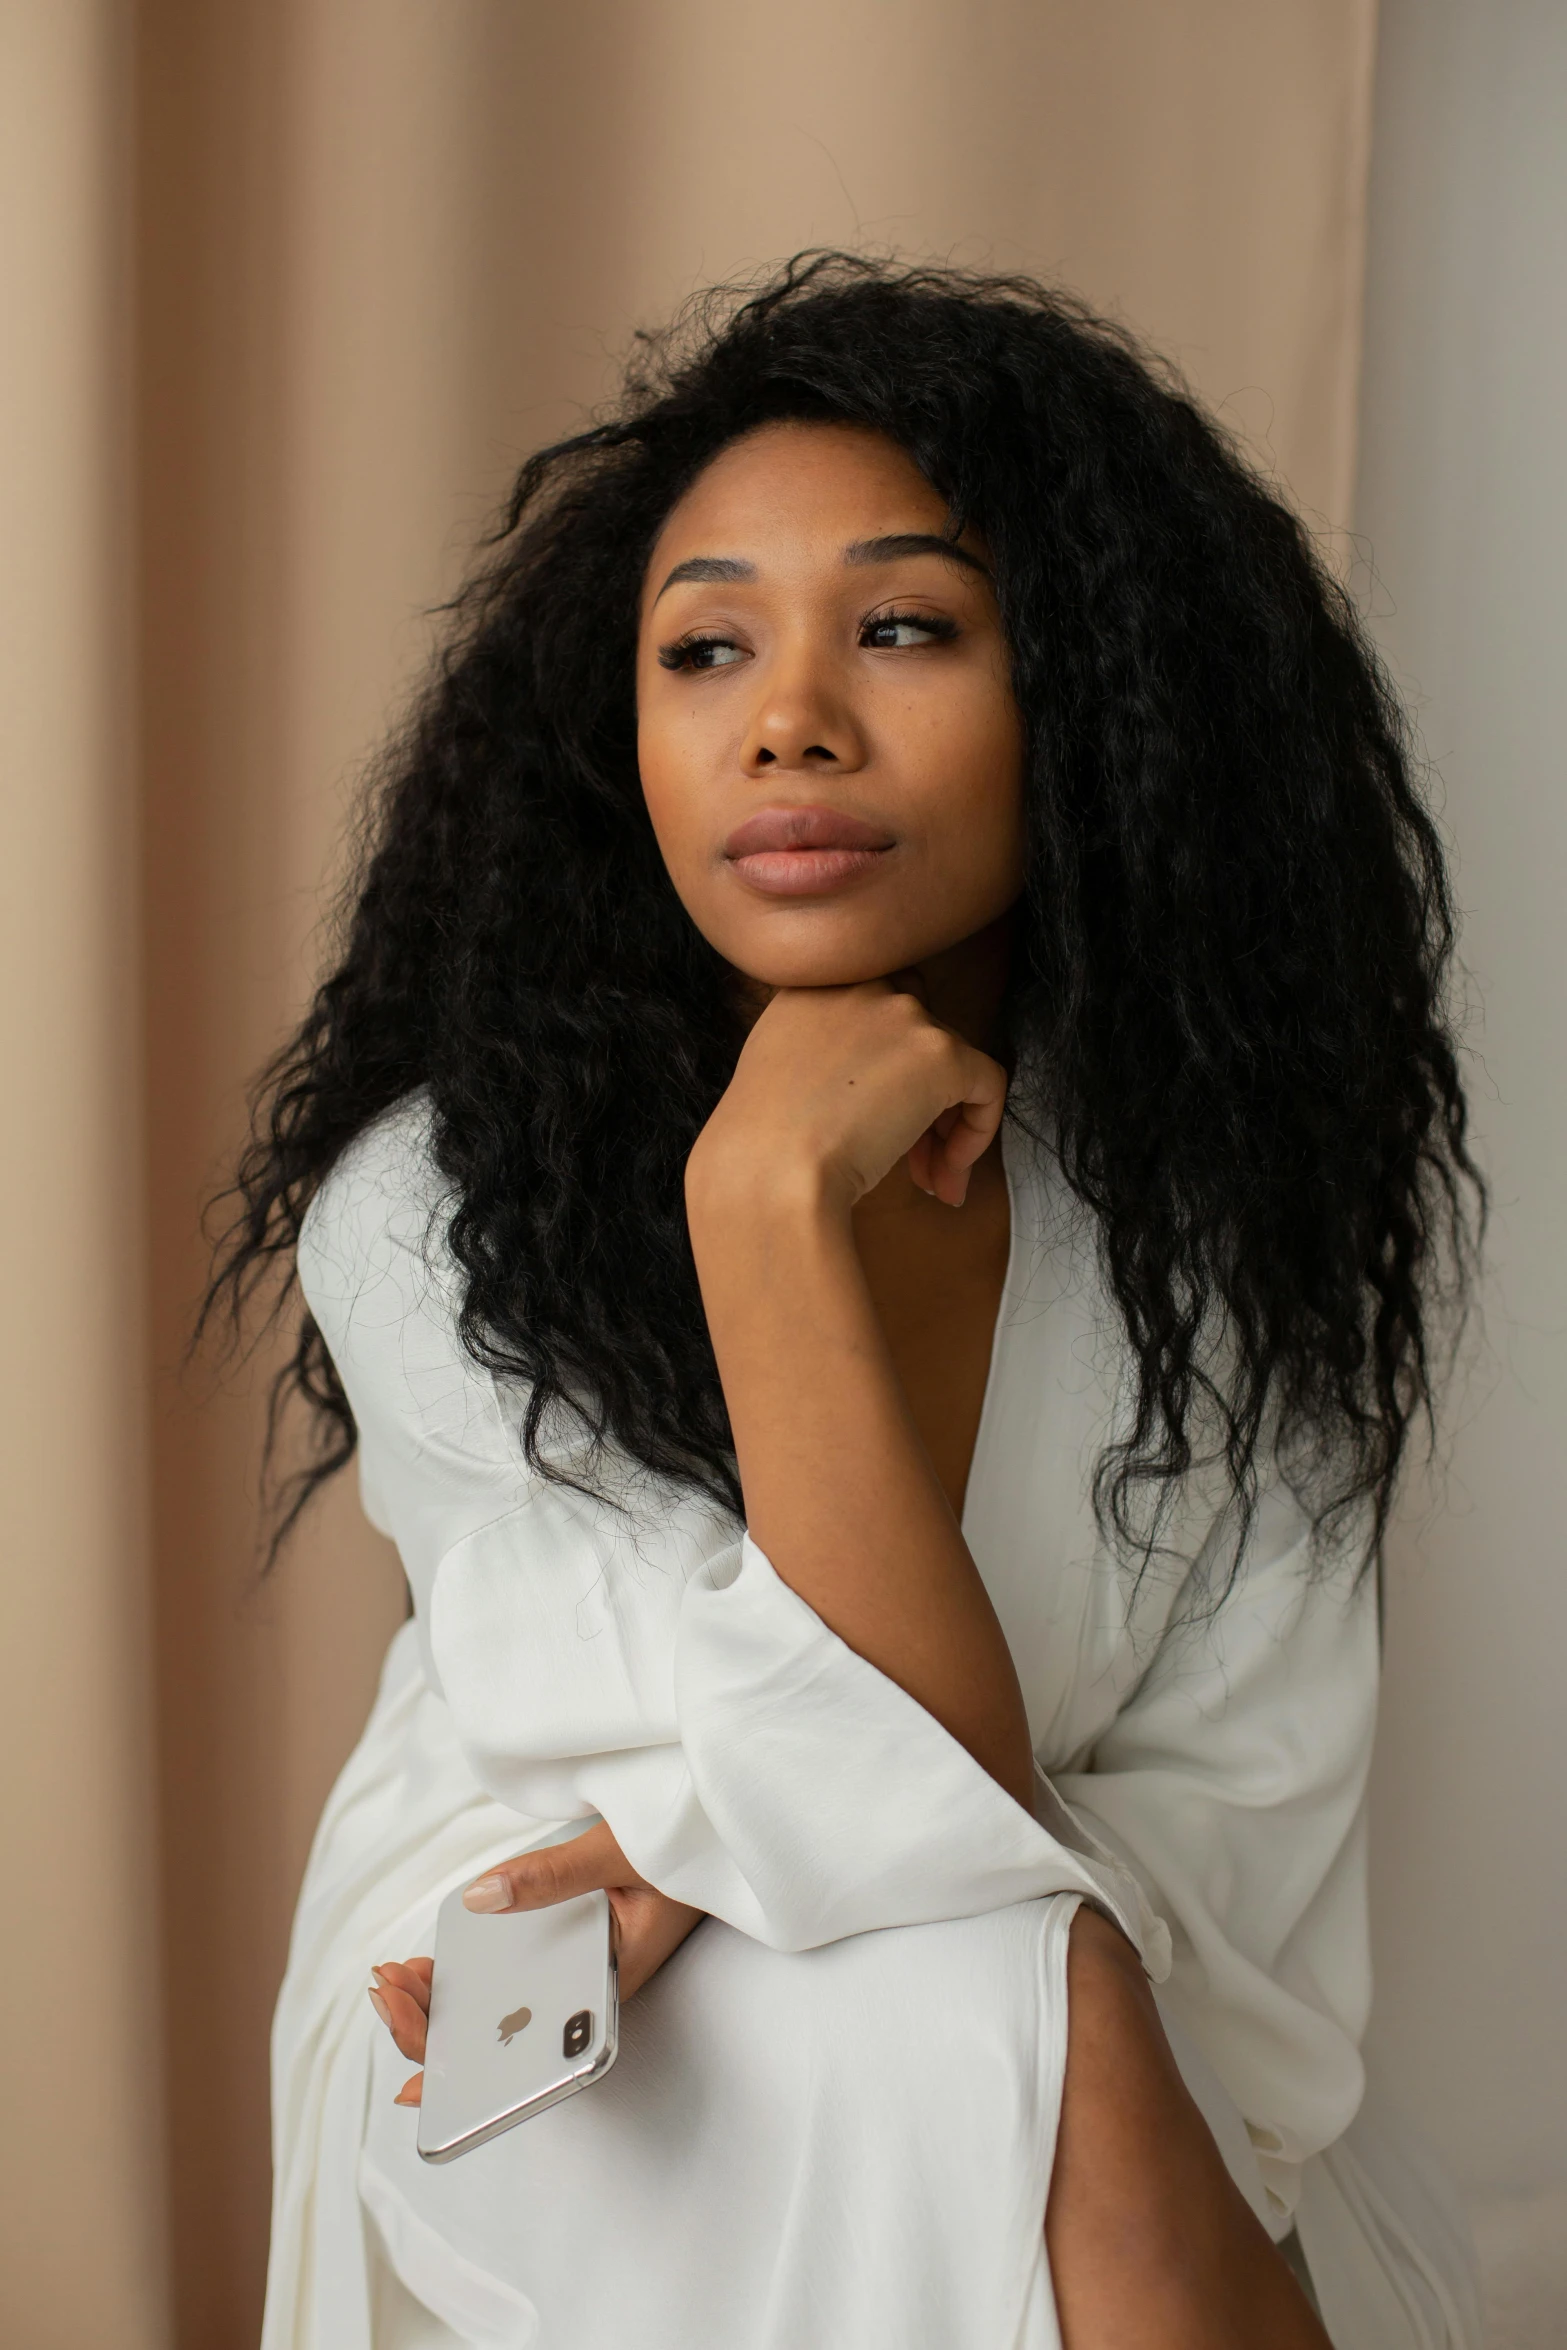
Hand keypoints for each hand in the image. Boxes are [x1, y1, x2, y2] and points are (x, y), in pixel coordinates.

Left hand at [367, 1820, 707, 2105]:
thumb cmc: (689, 1843)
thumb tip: (478, 1899)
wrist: (727, 1825)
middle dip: (432, 2028)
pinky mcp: (572, 1949)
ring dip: (440, 2005)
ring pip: (500, 2012)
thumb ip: (551, 1876)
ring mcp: (578, 1974)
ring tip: (392, 1979)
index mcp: (608, 1991)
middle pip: (502, 2038)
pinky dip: (464, 1978)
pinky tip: (425, 1968)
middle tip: (385, 1990)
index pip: (529, 2055)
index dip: (469, 2076)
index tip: (417, 2086)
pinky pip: (511, 1979)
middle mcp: (589, 1995)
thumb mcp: (618, 1853)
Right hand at [688, 976, 1006, 1217]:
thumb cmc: (760, 1147)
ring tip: (928, 1183)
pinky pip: (988, 1088)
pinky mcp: (941, 1054)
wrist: (767, 1173)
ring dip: (944, 1127)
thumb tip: (876, 1087)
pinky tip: (945, 1177)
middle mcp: (860, 986)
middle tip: (911, 1157)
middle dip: (921, 1094)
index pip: (876, 1011)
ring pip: (954, 1065)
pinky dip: (977, 1133)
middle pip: (919, 1032)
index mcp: (811, 987)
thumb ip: (823, 1055)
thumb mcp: (777, 1074)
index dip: (887, 1067)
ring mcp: (903, 1015)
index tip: (874, 1118)